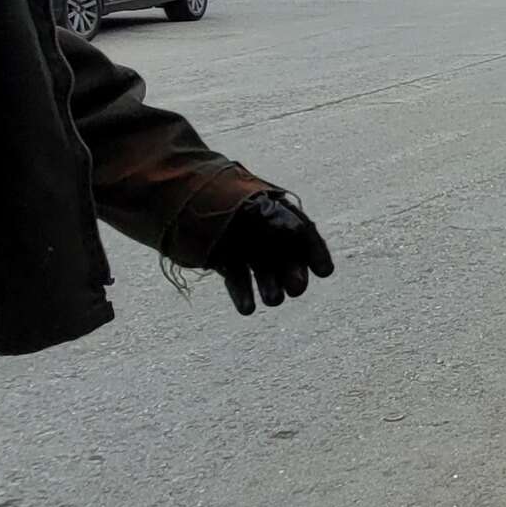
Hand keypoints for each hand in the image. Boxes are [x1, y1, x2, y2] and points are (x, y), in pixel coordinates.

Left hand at [210, 191, 335, 314]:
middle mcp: (263, 230)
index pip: (304, 232)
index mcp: (275, 210)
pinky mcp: (224, 260)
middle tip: (296, 290)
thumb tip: (299, 232)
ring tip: (273, 301)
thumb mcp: (253, 205)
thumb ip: (275, 217)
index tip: (324, 272)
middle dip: (293, 274)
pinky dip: (242, 294)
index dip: (316, 252)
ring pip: (263, 271)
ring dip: (270, 287)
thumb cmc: (221, 198)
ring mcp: (244, 246)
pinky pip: (238, 279)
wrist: (181, 197)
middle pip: (286, 256)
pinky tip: (247, 309)